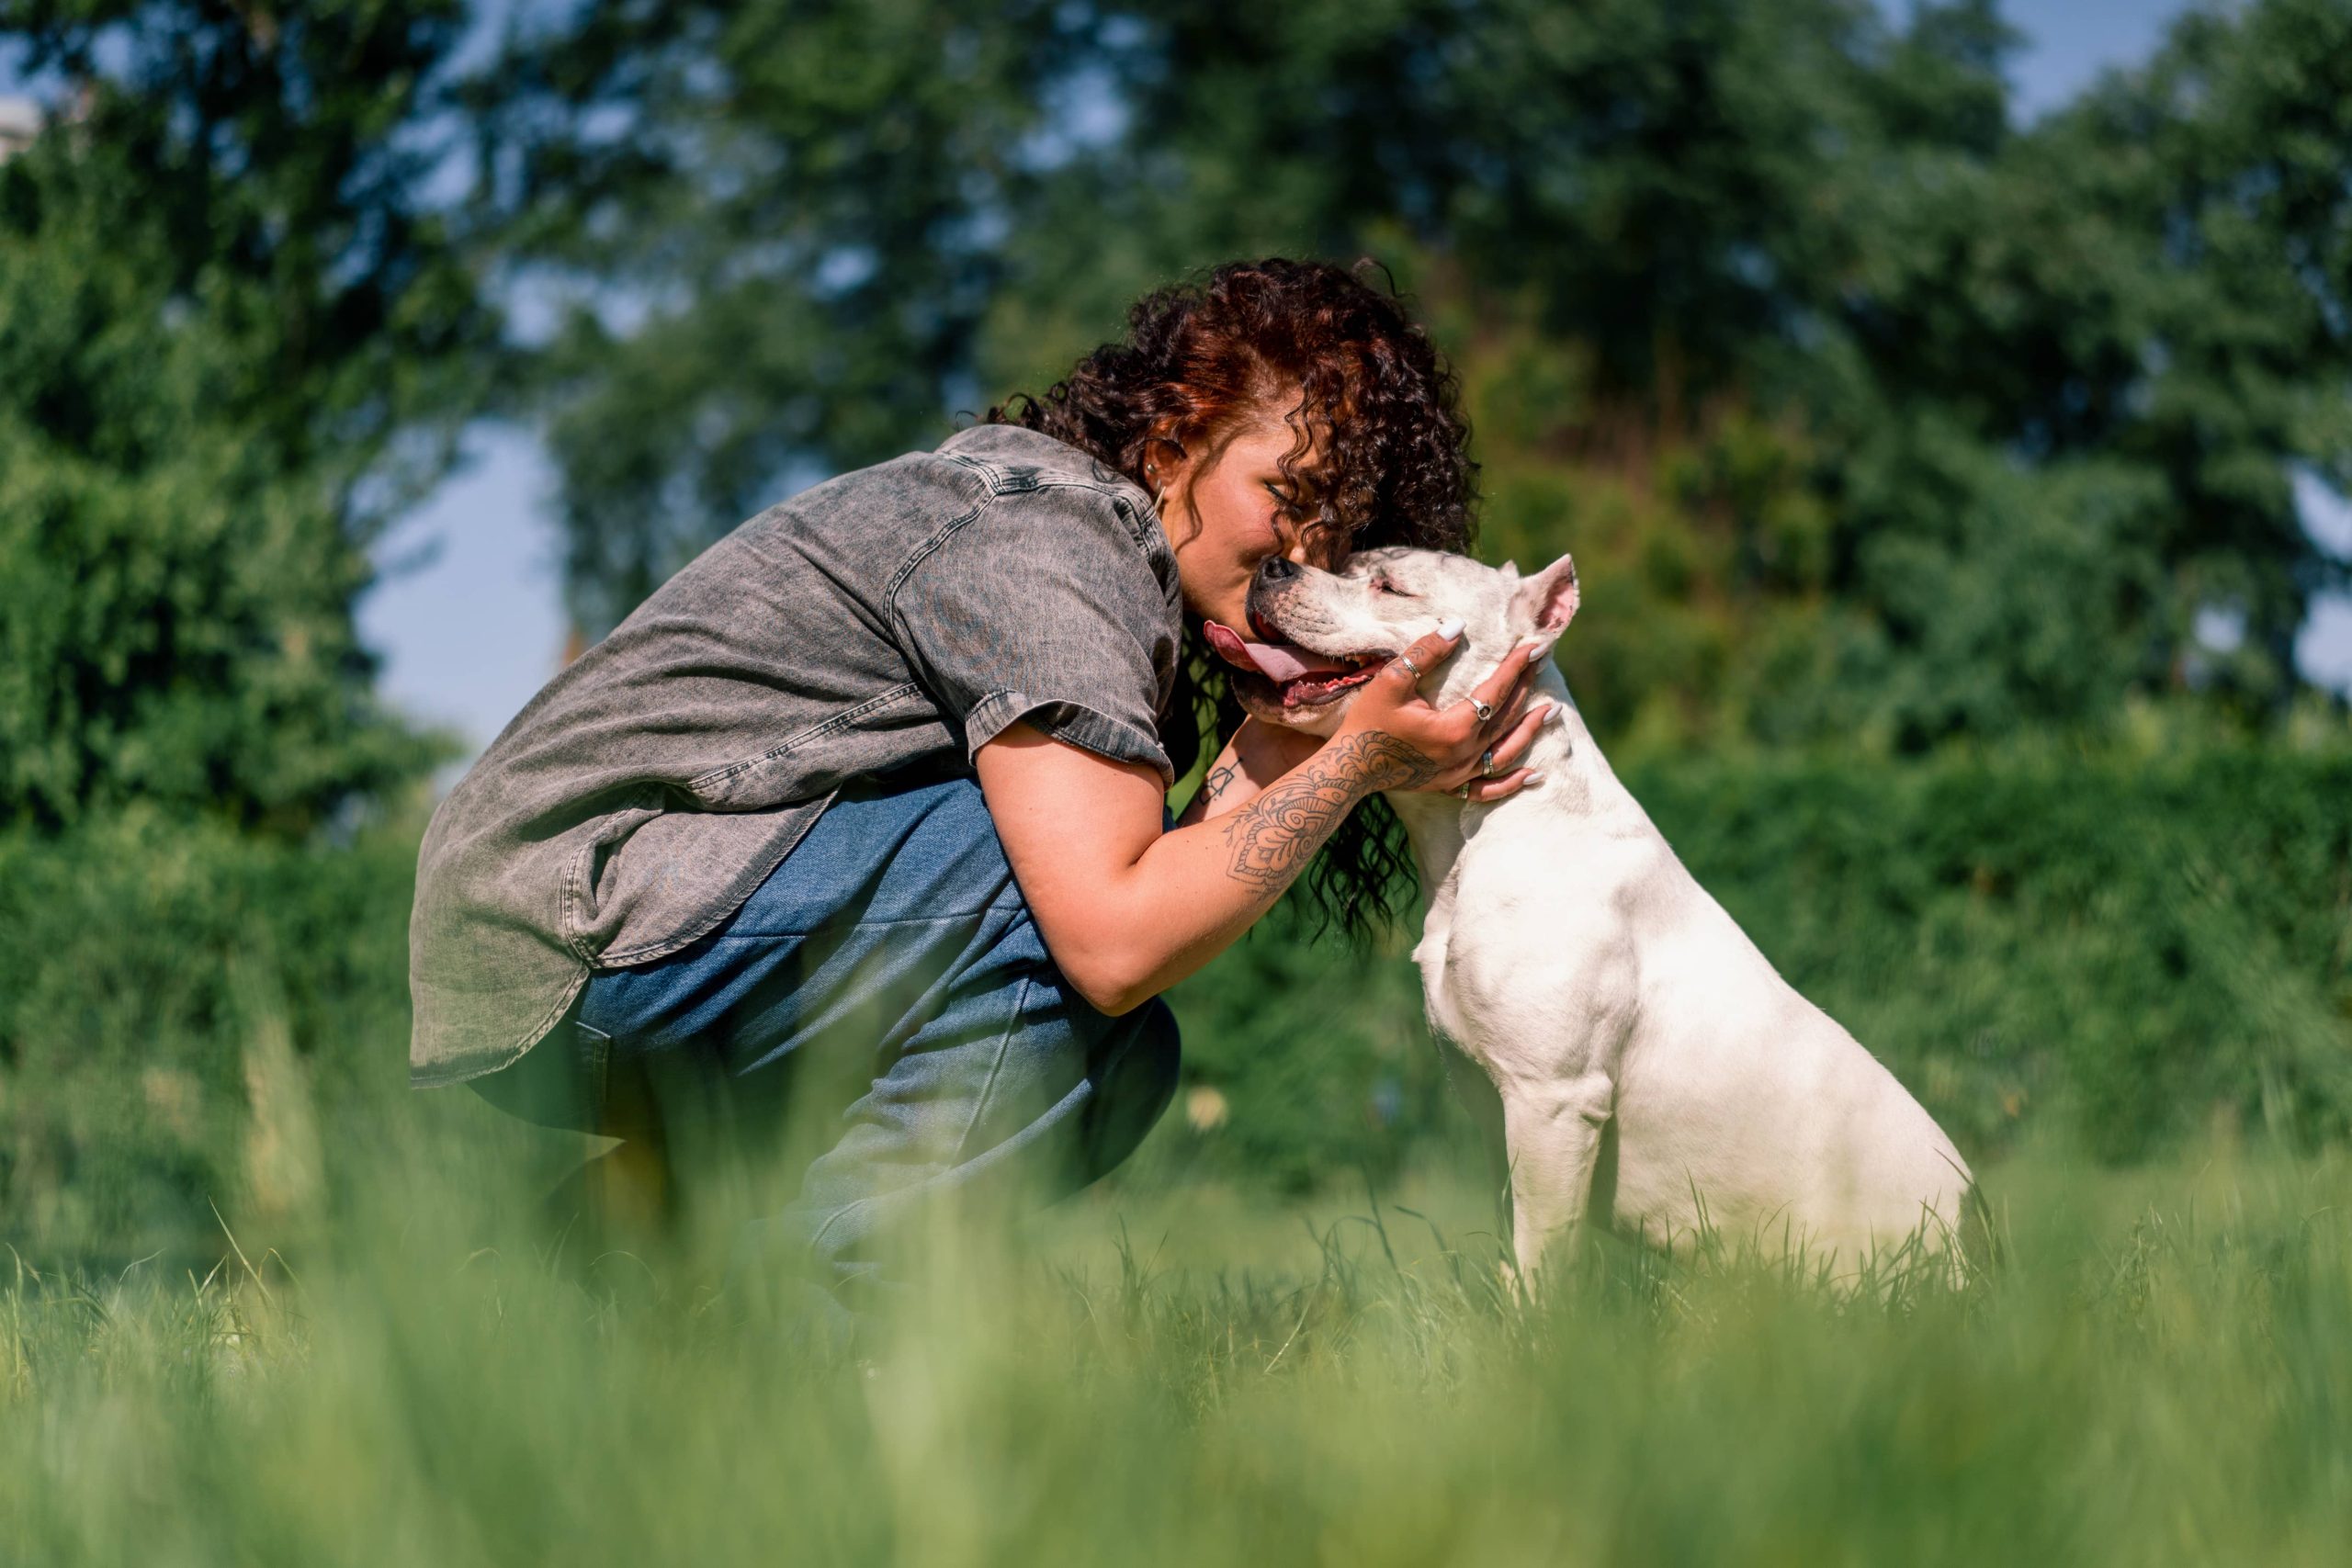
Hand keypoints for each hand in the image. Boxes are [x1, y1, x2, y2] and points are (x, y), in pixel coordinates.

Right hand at [1334, 623, 1552, 802]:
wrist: (1348, 768)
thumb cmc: (1367, 722)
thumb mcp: (1392, 680)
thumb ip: (1426, 653)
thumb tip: (1457, 626)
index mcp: (1454, 728)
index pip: (1495, 690)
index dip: (1516, 667)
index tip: (1534, 647)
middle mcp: (1463, 754)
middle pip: (1506, 716)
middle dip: (1526, 687)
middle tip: (1542, 664)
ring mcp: (1458, 774)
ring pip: (1506, 751)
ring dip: (1531, 730)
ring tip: (1553, 711)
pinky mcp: (1449, 786)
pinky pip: (1489, 788)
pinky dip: (1513, 782)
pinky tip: (1533, 775)